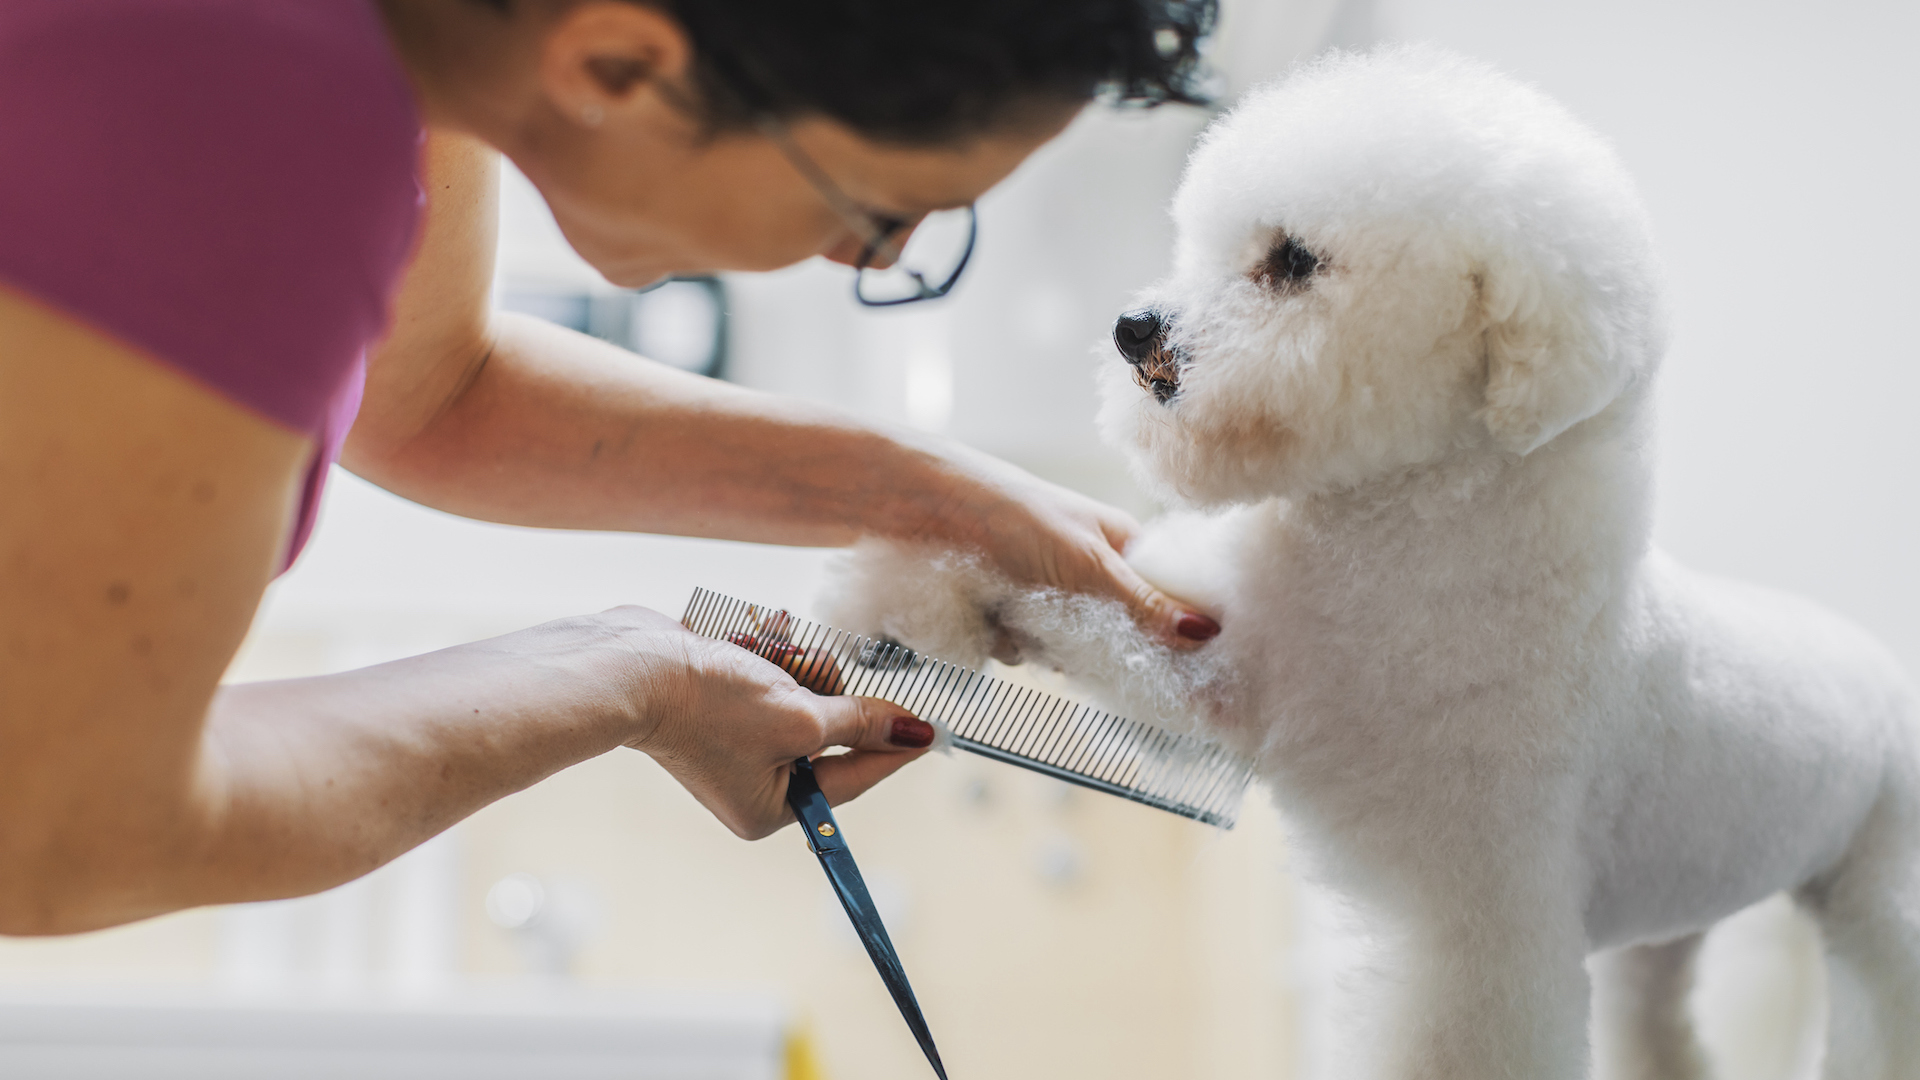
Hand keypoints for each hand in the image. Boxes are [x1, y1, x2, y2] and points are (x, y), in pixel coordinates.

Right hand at [615, 606, 934, 839]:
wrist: (633, 663)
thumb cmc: (709, 705)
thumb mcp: (800, 718)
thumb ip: (861, 724)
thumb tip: (914, 732)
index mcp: (770, 807)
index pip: (856, 777)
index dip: (896, 747)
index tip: (933, 727)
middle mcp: (753, 779)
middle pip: (829, 729)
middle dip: (820, 690)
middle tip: (800, 673)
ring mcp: (737, 737)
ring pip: (803, 691)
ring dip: (790, 665)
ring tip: (764, 654)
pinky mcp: (724, 698)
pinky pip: (770, 672)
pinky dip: (765, 653)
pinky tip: (749, 639)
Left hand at [915, 452, 1219, 659]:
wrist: (920, 508)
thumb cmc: (1009, 514)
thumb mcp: (1086, 563)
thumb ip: (1143, 604)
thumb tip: (1207, 633)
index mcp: (1123, 544)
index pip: (1172, 602)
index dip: (1181, 641)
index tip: (1195, 685)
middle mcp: (1090, 570)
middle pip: (1120, 637)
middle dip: (1097, 649)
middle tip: (1073, 638)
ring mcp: (1048, 593)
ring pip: (1067, 651)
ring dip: (1044, 646)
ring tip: (1017, 614)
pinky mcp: (1008, 612)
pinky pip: (1023, 651)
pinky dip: (1008, 644)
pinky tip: (991, 621)